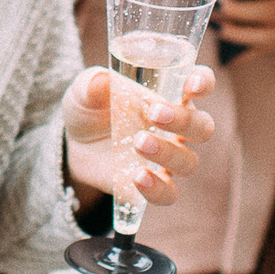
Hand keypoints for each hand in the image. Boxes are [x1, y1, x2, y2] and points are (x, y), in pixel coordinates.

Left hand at [60, 64, 214, 206]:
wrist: (71, 145)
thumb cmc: (89, 109)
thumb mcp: (84, 92)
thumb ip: (92, 84)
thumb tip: (100, 80)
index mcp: (168, 94)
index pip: (200, 85)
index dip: (203, 83)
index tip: (191, 85)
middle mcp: (175, 128)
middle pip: (202, 126)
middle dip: (184, 120)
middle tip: (154, 114)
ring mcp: (167, 159)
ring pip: (188, 161)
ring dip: (167, 152)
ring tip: (138, 143)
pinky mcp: (154, 185)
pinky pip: (169, 193)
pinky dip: (157, 188)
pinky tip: (138, 177)